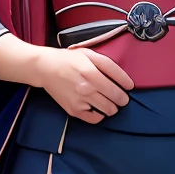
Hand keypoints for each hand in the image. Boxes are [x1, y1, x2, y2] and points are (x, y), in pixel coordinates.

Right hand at [0, 36, 134, 121]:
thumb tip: (127, 81)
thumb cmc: (68, 60)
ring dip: (113, 107)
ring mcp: (80, 101)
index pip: (120, 85)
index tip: (129, 87)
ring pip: (109, 110)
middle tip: (119, 96)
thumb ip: (109, 65)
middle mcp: (87, 88)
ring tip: (108, 101)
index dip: (128, 86)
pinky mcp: (74, 110)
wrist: (45, 68)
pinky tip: (97, 107)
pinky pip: (95, 119)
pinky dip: (100, 114)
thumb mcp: (89, 54)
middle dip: (122, 99)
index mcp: (91, 72)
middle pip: (116, 100)